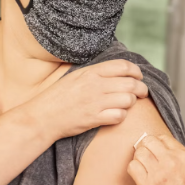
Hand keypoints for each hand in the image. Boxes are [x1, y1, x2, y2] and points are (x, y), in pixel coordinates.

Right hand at [22, 60, 148, 140]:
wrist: (42, 117)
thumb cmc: (58, 97)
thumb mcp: (75, 77)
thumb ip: (95, 73)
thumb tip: (116, 71)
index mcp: (91, 72)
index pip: (123, 66)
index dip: (136, 71)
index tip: (139, 77)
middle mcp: (95, 85)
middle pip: (131, 84)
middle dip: (141, 89)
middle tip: (142, 93)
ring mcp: (95, 102)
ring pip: (128, 100)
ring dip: (131, 103)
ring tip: (126, 105)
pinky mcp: (94, 118)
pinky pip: (119, 116)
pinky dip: (121, 116)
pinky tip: (116, 115)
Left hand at [128, 134, 184, 184]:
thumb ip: (174, 157)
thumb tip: (155, 147)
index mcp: (184, 156)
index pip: (162, 138)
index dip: (155, 145)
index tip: (154, 153)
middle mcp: (172, 161)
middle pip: (148, 141)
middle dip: (144, 149)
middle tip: (145, 160)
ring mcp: (159, 172)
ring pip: (138, 152)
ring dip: (138, 160)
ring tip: (144, 171)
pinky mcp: (147, 184)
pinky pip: (132, 167)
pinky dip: (133, 171)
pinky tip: (140, 178)